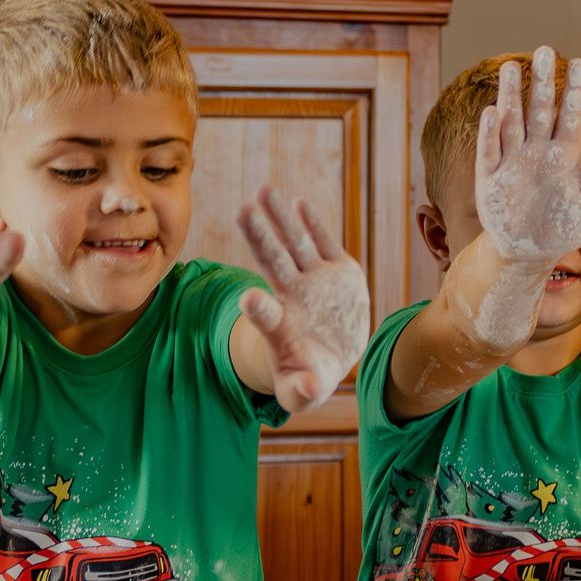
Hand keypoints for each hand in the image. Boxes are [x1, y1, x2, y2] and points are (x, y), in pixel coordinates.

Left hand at [236, 187, 369, 412]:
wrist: (332, 355)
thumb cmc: (309, 375)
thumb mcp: (304, 390)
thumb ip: (303, 390)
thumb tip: (308, 389)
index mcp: (281, 327)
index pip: (267, 316)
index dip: (258, 309)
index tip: (250, 299)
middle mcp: (293, 297)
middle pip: (273, 263)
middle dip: (259, 238)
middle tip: (242, 211)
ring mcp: (315, 281)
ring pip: (294, 244)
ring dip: (279, 218)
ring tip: (264, 190)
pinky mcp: (338, 271)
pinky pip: (323, 243)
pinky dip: (312, 224)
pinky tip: (298, 203)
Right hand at [474, 46, 580, 263]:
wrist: (526, 254)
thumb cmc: (561, 229)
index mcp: (563, 157)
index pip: (570, 118)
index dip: (573, 91)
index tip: (578, 64)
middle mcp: (536, 153)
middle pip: (539, 111)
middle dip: (541, 82)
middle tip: (544, 51)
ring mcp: (511, 163)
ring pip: (511, 122)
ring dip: (510, 96)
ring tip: (511, 67)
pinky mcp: (489, 178)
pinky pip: (488, 152)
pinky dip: (490, 133)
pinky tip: (492, 112)